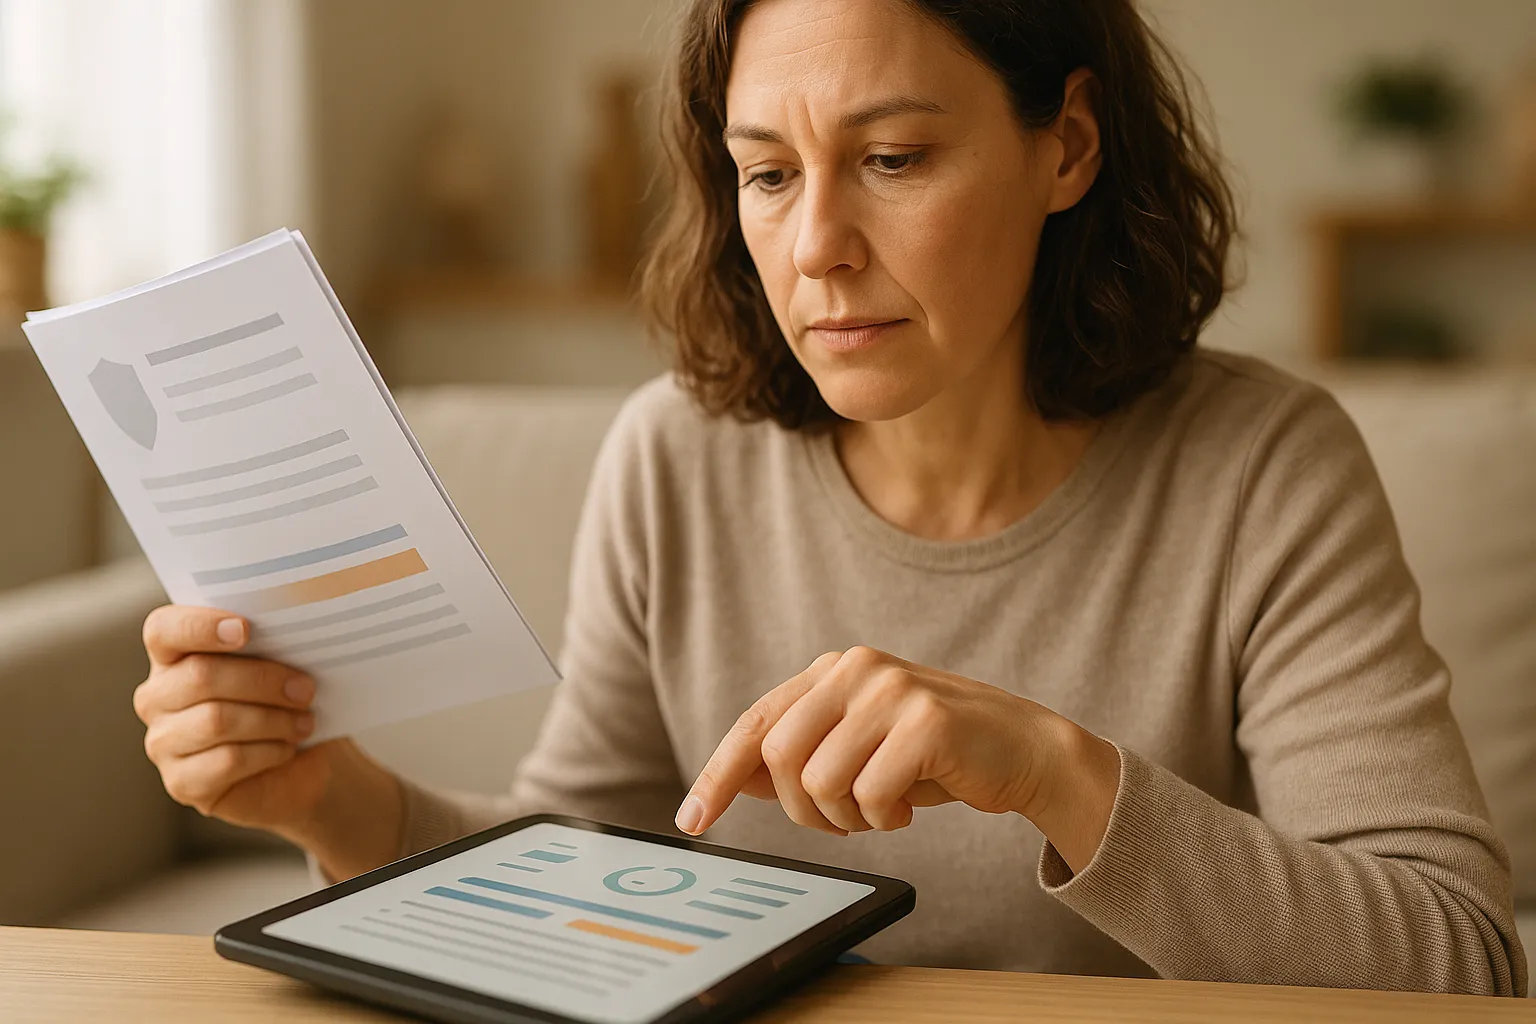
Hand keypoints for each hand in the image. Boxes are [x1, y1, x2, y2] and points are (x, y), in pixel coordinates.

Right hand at [135, 605, 403, 878]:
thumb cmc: (283, 700)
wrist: (298, 762)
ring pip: (216, 720)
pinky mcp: (181, 782)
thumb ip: (273, 641)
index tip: (246, 629)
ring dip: (273, 720)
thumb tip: (299, 626)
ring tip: (305, 722)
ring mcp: (163, 742)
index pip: (164, 629)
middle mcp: (157, 696)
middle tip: (306, 689)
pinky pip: (226, 761)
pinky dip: (268, 752)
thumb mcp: (280, 663)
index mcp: (172, 655)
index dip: (200, 626)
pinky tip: (286, 749)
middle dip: (263, 680)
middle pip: (201, 676)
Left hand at [676, 646, 1120, 872]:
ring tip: (883, 809)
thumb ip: (801, 754)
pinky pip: (870, 795)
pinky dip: (885, 819)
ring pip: (820, 782)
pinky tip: (911, 806)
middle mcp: (855, 669)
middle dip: (802, 810)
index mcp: (831, 670)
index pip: (755, 724)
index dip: (718, 774)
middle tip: (843, 821)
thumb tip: (736, 778)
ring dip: (848, 818)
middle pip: (780, 758)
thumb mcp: (859, 747)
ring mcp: (891, 690)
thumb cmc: (936, 755)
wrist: (1025, 749)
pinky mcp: (926, 722)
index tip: (692, 820)